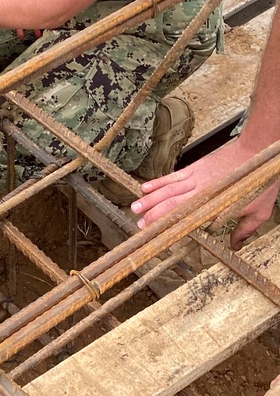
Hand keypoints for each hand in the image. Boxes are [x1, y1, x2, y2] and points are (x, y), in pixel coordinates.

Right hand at [133, 139, 279, 248]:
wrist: (256, 150)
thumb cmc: (259, 180)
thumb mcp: (260, 211)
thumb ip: (245, 229)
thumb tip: (236, 244)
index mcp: (215, 204)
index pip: (187, 218)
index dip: (171, 227)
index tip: (159, 236)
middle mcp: (201, 191)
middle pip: (172, 204)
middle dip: (154, 215)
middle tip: (140, 225)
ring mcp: (196, 177)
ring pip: (168, 190)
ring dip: (150, 200)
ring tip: (135, 208)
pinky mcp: (195, 168)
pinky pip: (173, 177)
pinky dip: (158, 182)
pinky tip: (146, 188)